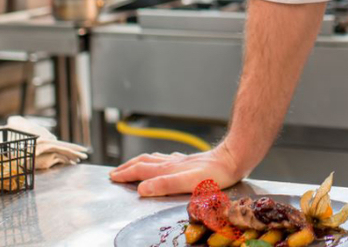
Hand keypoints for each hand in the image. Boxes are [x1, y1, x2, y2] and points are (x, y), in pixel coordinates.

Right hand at [109, 142, 244, 196]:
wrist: (234, 159)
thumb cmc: (214, 174)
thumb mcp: (188, 183)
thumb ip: (164, 185)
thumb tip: (141, 188)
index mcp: (168, 169)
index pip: (141, 170)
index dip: (126, 174)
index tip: (113, 177)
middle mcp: (172, 162)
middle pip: (144, 162)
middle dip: (128, 167)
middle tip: (116, 172)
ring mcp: (181, 160)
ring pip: (155, 159)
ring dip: (140, 162)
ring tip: (133, 165)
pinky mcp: (191, 161)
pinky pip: (168, 159)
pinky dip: (158, 160)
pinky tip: (164, 161)